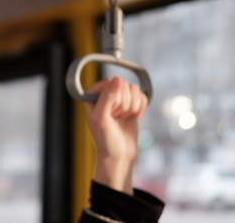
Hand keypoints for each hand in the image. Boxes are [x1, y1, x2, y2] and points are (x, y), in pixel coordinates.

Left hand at [84, 76, 147, 194]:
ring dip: (132, 106)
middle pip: (123, 84)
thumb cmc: (105, 140)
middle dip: (123, 103)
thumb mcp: (101, 118)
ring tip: (122, 118)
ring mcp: (119, 99)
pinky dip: (141, 107)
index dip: (113, 97)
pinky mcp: (131, 104)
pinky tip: (134, 116)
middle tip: (115, 118)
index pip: (109, 82)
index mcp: (92, 95)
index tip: (109, 113)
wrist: (119, 156)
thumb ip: (107, 97)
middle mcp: (105, 95)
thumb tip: (117, 79)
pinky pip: (141, 95)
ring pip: (133, 89)